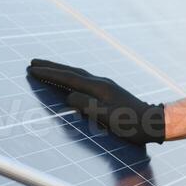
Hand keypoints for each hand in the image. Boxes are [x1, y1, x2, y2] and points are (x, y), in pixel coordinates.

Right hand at [26, 59, 165, 145]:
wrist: (152, 122)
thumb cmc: (131, 124)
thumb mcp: (107, 117)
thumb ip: (86, 106)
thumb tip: (68, 97)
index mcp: (99, 88)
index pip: (69, 78)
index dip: (49, 73)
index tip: (32, 69)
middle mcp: (101, 83)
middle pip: (71, 71)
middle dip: (51, 67)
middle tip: (33, 62)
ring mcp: (105, 86)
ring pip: (77, 74)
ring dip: (60, 70)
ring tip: (46, 68)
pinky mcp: (108, 92)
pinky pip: (83, 80)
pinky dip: (71, 77)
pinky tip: (69, 81)